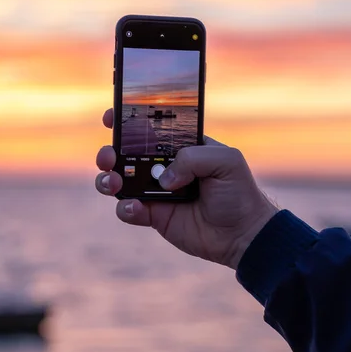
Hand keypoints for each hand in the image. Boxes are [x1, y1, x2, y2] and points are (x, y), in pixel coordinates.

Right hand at [95, 109, 278, 268]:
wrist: (242, 234)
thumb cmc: (238, 192)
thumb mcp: (226, 161)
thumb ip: (192, 158)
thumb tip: (163, 178)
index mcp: (179, 146)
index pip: (149, 129)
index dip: (127, 121)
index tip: (110, 117)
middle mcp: (163, 166)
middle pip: (125, 154)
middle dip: (109, 152)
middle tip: (110, 156)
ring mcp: (156, 192)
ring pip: (119, 181)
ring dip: (108, 178)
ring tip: (114, 181)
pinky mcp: (153, 216)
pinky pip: (128, 210)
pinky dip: (125, 208)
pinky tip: (135, 208)